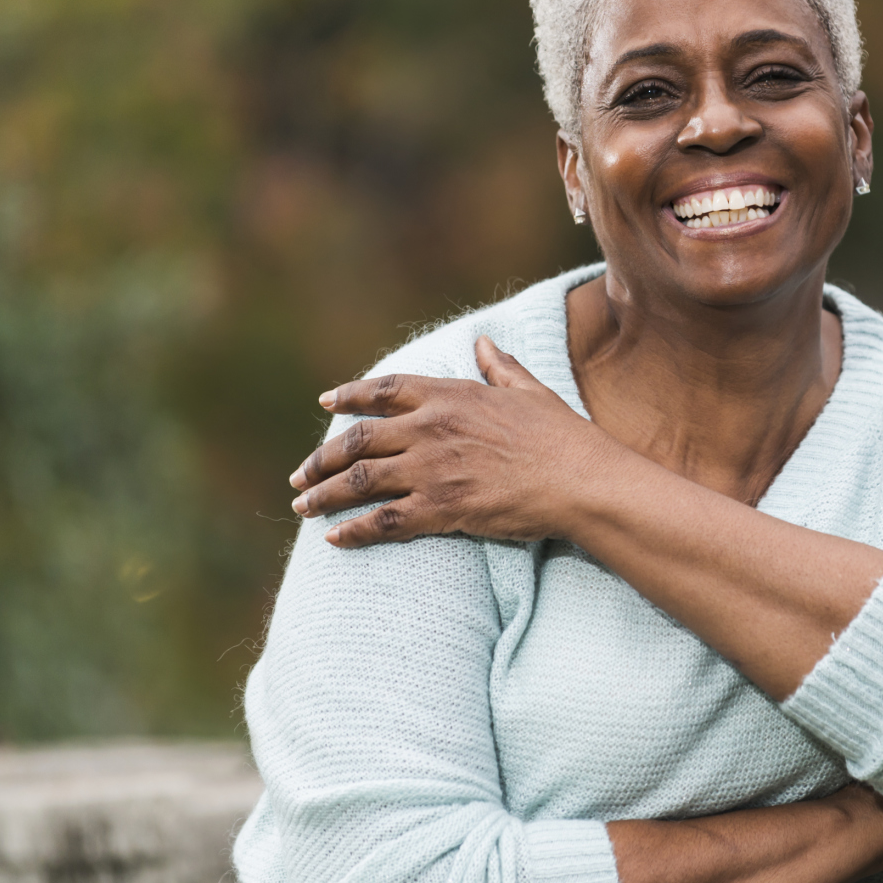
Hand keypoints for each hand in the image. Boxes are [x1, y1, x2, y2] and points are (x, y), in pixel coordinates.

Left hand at [289, 336, 618, 547]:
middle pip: (357, 439)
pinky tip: (334, 539)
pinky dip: (354, 531)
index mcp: (450, 396)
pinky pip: (383, 521)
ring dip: (323, 495)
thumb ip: (500, 367)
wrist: (581, 480)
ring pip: (358, 481)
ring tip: (302, 506)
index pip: (384, 390)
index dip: (349, 395)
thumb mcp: (530, 391)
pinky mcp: (441, 508)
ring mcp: (432, 470)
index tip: (326, 402)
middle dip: (321, 458)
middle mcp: (431, 429)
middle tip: (300, 474)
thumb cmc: (563, 435)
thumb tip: (484, 342)